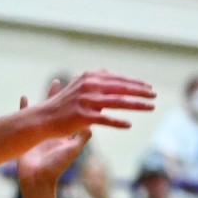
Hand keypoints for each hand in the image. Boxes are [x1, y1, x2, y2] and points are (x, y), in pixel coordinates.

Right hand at [34, 70, 154, 139]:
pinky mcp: (82, 116)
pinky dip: (117, 122)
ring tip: (151, 107)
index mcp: (89, 77)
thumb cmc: (63, 104)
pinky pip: (104, 119)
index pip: (118, 79)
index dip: (135, 83)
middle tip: (155, 95)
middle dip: (140, 91)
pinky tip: (129, 125)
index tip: (148, 87)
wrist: (43, 118)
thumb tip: (107, 72)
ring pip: (117, 102)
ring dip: (136, 104)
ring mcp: (86, 101)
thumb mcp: (78, 86)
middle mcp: (89, 86)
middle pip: (121, 88)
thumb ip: (94, 80)